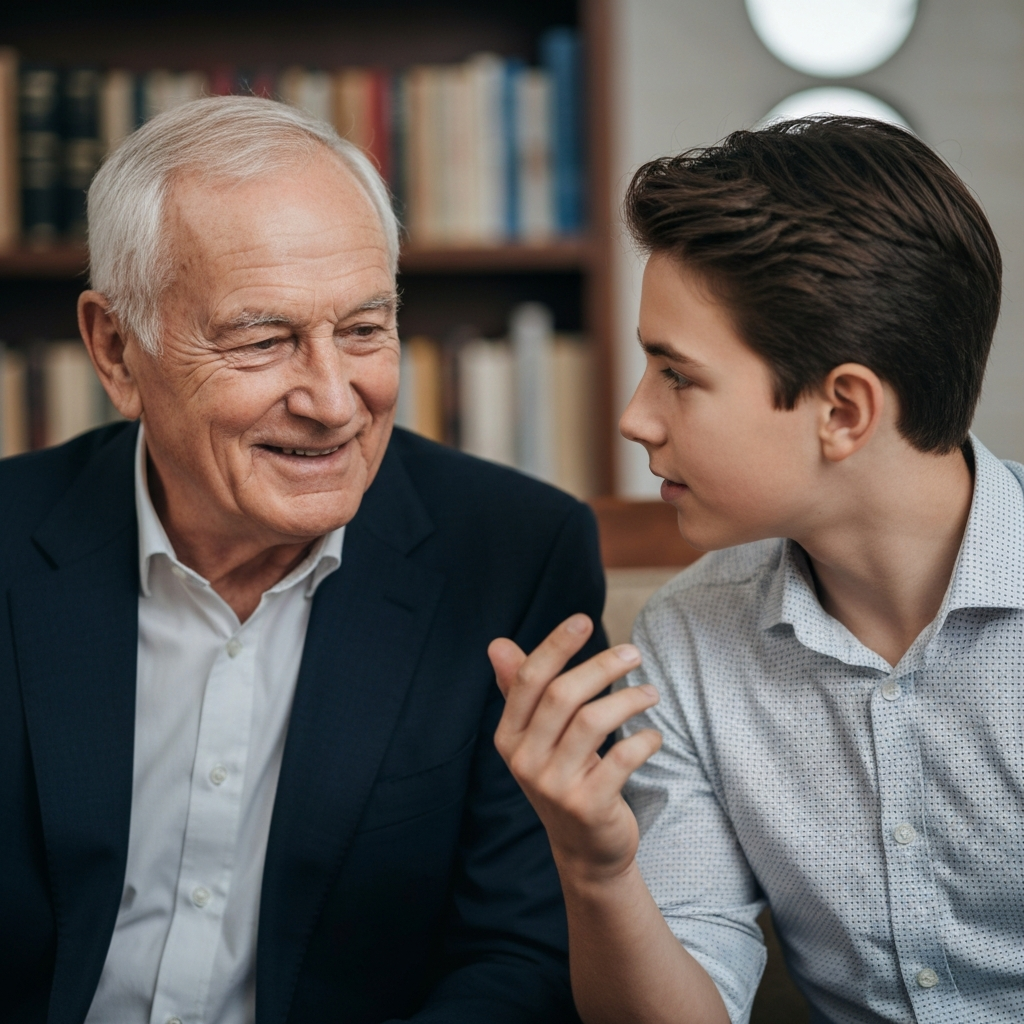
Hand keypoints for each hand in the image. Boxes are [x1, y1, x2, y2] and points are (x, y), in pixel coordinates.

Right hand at [489, 614, 662, 883]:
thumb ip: (521, 690)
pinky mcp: (588, 806)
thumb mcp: (538, 737)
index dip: (555, 645)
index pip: (528, 679)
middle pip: (562, 695)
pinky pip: (621, 760)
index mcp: (508, 736)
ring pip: (592, 722)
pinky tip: (654, 735)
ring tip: (650, 693)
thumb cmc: (564, 777)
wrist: (585, 850)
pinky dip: (644, 741)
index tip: (583, 620)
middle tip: (633, 653)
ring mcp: (554, 786)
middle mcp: (524, 760)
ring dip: (628, 698)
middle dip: (601, 666)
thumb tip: (497, 643)